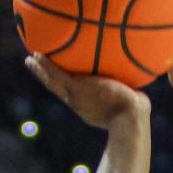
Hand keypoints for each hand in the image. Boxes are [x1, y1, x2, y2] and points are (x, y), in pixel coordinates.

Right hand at [25, 54, 150, 128]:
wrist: (129, 119)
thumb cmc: (136, 115)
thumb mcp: (134, 101)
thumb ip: (133, 94)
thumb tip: (142, 89)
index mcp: (88, 105)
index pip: (73, 92)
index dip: (65, 85)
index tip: (59, 78)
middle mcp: (78, 101)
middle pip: (57, 87)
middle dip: (46, 77)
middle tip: (35, 67)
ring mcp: (75, 96)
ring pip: (52, 81)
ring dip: (40, 70)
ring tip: (29, 58)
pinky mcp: (76, 89)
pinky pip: (56, 74)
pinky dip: (44, 65)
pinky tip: (37, 53)